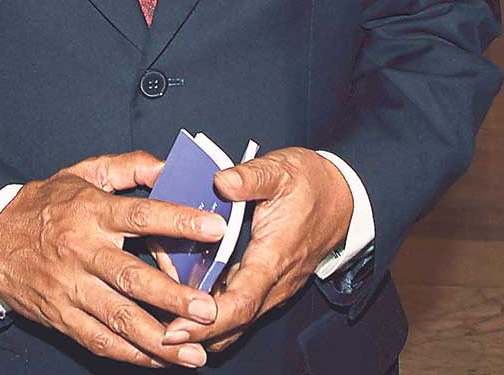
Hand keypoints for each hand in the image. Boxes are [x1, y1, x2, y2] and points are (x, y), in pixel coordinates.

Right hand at [0, 150, 225, 368]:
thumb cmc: (47, 203)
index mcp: (91, 210)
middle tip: (209, 309)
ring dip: (159, 338)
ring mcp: (70, 287)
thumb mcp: (85, 172)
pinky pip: (99, 340)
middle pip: (132, 277)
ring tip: (195, 352)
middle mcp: (82, 250)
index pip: (140, 215)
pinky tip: (159, 361)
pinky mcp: (61, 316)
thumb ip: (130, 166)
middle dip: (173, 296)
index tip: (215, 229)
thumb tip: (170, 167)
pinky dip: (131, 354)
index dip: (178, 222)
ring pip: (118, 317)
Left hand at [161, 147, 352, 354]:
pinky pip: (242, 306)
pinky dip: (217, 310)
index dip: (205, 321)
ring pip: (237, 320)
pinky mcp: (271, 283)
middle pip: (233, 322)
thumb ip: (249, 177)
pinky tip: (190, 296)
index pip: (239, 303)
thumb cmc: (312, 183)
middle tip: (159, 332)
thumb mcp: (280, 170)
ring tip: (166, 314)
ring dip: (205, 324)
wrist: (344, 197)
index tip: (175, 328)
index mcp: (273, 257)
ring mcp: (274, 287)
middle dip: (196, 331)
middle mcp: (275, 282)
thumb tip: (220, 181)